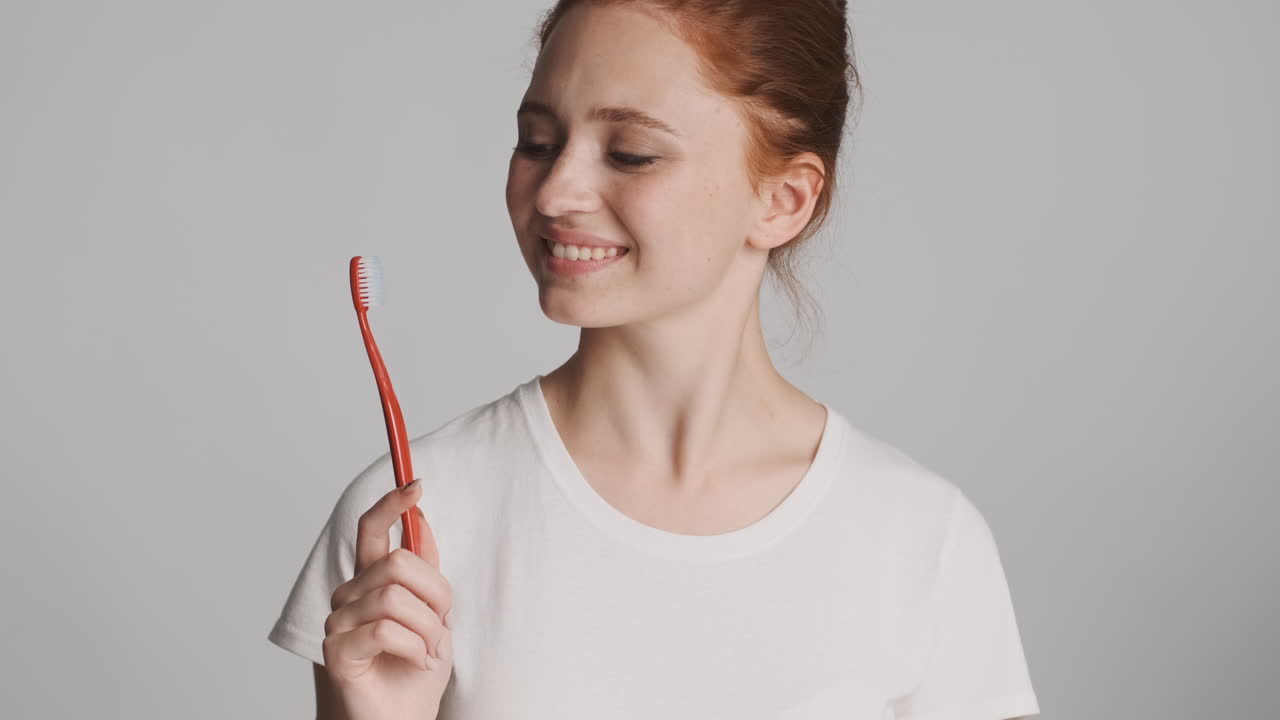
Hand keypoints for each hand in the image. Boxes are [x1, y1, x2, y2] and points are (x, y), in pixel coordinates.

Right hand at [321, 479, 453, 718]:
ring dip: (429, 629)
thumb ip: (425, 569)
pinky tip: (418, 662)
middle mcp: (350, 594)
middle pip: (399, 564)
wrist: (407, 715)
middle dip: (436, 595)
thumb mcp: (435, 612)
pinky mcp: (337, 650)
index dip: (391, 505)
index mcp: (372, 580)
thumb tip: (421, 519)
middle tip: (442, 625)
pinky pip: (385, 629)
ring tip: (431, 650)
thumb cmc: (418, 667)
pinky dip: (415, 647)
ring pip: (396, 599)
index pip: (372, 530)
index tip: (415, 485)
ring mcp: (339, 621)